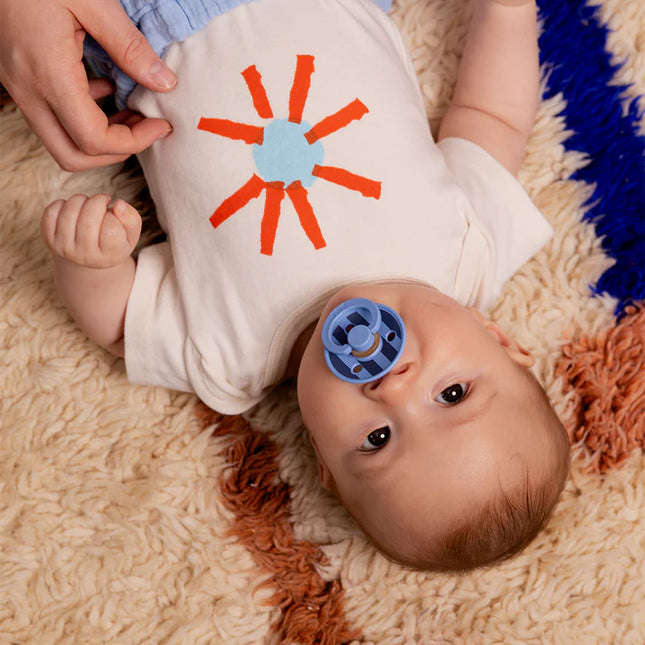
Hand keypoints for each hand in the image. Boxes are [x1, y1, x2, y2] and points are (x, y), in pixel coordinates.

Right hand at [0, 0, 176, 170]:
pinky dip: (82, 119)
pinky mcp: (16, 79)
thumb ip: (129, 46)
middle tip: (145, 129)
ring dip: (99, 139)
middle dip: (115, 153)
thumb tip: (164, 83)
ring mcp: (18, 88)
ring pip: (60, 142)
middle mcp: (28, 91)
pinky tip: (103, 90)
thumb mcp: (91, 0)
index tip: (160, 126)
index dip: (134, 142)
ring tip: (131, 114)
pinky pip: (51, 119)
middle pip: (73, 156)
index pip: (94, 140)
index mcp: (49, 76)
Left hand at [42, 194, 141, 268]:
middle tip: (102, 200)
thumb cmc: (112, 242)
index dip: (114, 215)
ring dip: (81, 199)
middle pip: (88, 219)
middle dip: (97, 200)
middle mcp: (85, 256)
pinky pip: (51, 212)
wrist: (87, 260)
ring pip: (69, 212)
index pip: (111, 229)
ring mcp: (64, 249)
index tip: (114, 215)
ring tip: (88, 203)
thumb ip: (132, 219)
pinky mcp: (49, 240)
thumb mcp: (130, 235)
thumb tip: (118, 204)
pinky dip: (62, 203)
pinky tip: (73, 209)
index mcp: (109, 256)